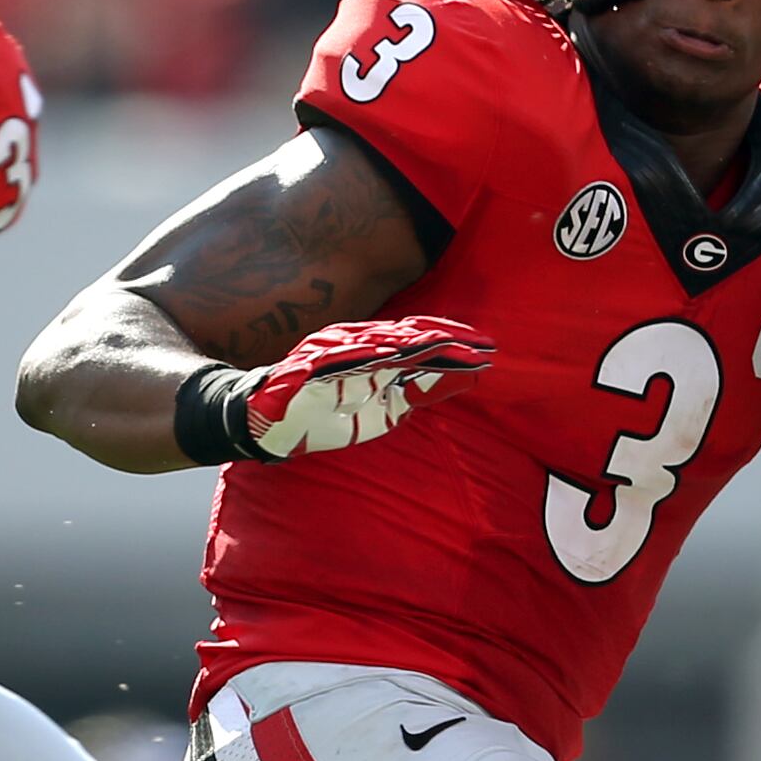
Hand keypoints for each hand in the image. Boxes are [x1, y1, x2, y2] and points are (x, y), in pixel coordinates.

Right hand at [203, 316, 491, 459]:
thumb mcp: (385, 409)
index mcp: (377, 353)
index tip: (488, 349)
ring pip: (378, 340)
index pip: (421, 342)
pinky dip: (360, 351)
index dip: (453, 343)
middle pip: (407, 337)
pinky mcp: (308, 364)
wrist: (273, 424)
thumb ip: (418, 392)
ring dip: (413, 342)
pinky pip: (335, 355)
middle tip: (481, 346)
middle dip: (445, 341)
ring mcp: (332, 351)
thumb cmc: (331, 414)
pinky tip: (384, 350)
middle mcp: (358, 344)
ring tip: (444, 344)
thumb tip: (462, 382)